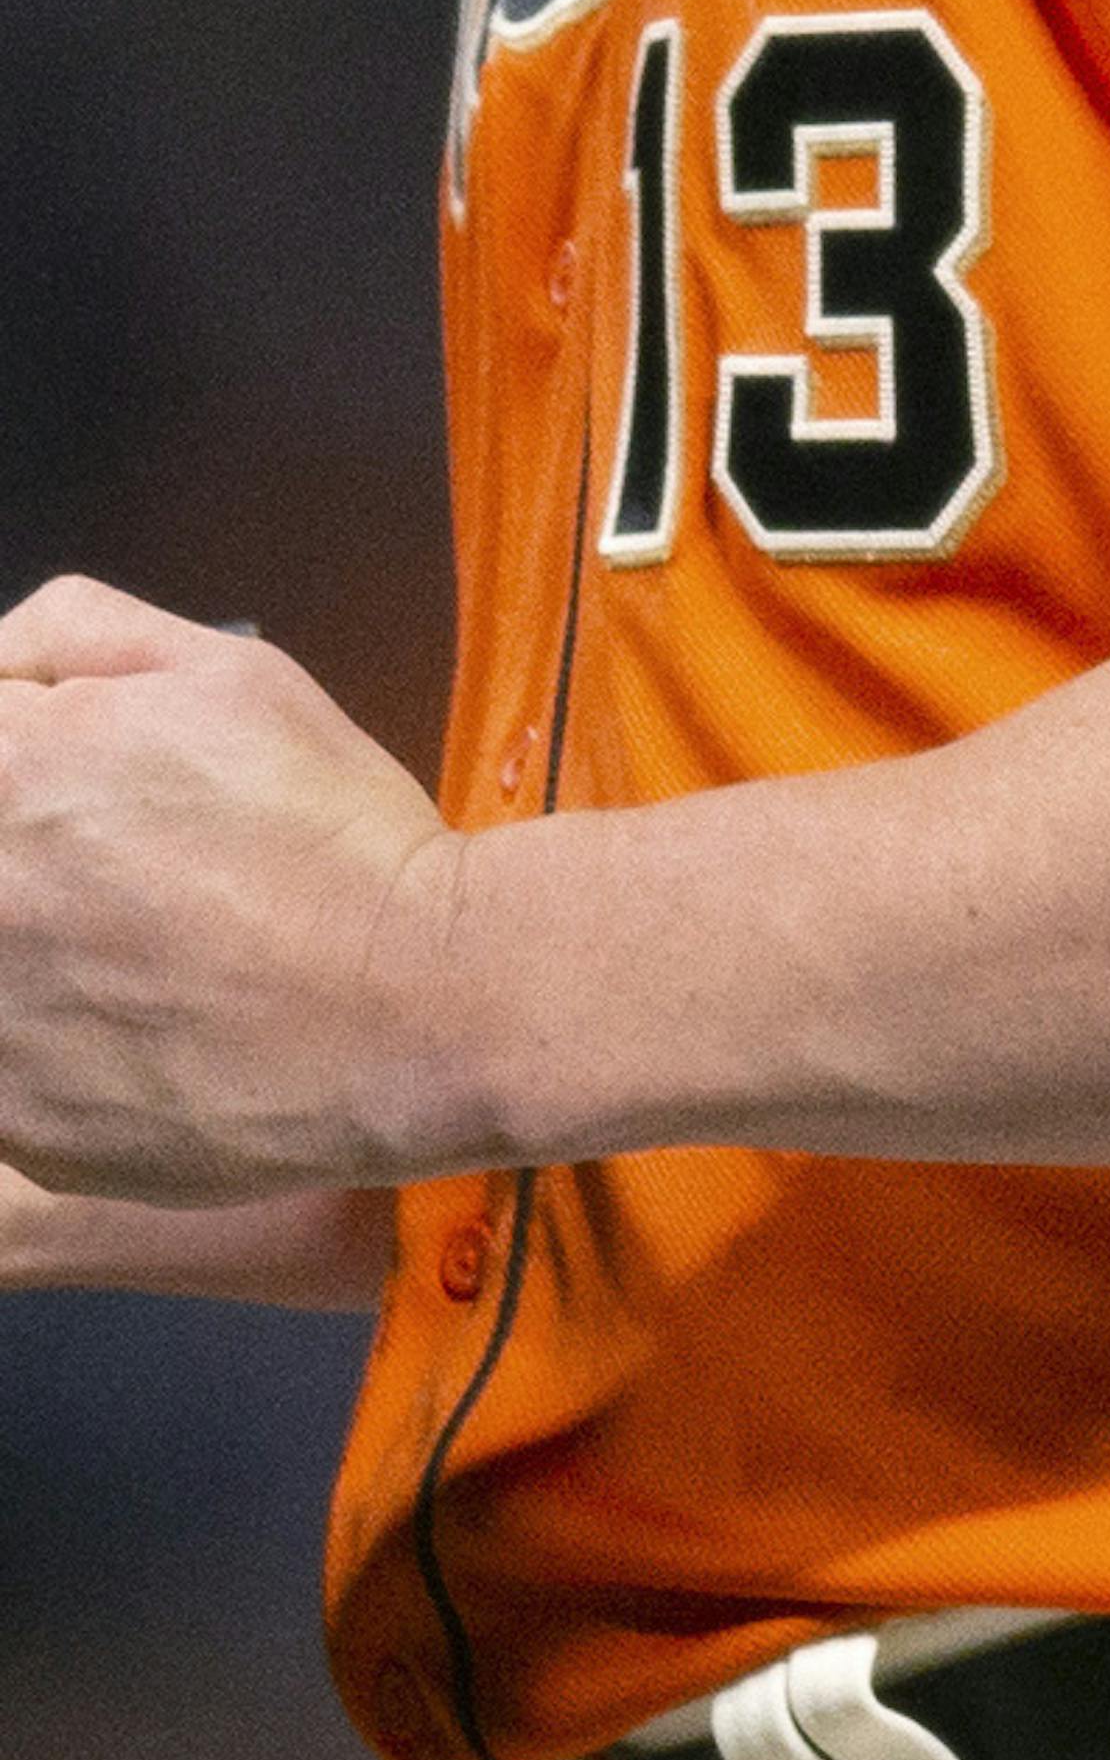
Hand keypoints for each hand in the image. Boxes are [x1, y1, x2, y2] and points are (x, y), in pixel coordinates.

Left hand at [0, 580, 469, 1201]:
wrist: (418, 1011)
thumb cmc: (330, 832)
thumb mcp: (226, 671)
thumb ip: (74, 634)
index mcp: (6, 770)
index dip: (28, 762)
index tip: (75, 789)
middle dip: (33, 857)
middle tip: (125, 883)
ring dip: (34, 952)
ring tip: (133, 957)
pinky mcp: (16, 1125)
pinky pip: (5, 1074)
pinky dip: (48, 1051)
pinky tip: (136, 1038)